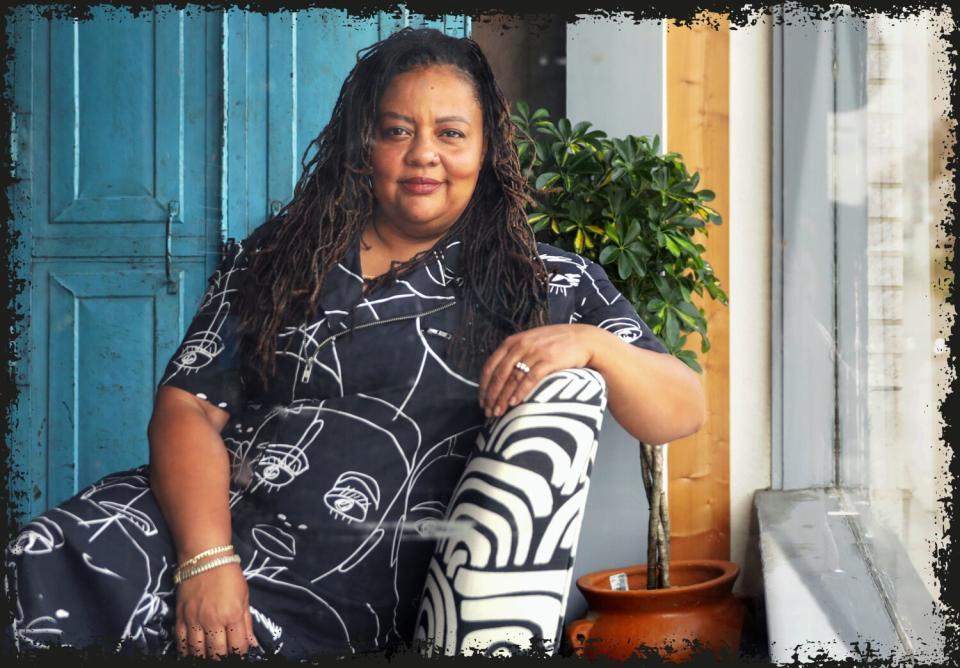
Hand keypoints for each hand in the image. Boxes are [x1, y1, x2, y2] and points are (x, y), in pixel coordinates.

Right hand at [175, 561, 258, 659]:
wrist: (204, 557)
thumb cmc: (229, 575)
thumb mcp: (244, 597)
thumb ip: (247, 623)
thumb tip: (252, 644)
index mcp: (232, 615)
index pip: (238, 646)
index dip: (240, 654)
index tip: (240, 655)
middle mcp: (213, 621)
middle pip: (217, 653)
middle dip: (222, 659)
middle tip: (224, 658)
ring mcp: (195, 620)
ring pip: (198, 650)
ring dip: (204, 657)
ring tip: (209, 657)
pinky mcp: (181, 617)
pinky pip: (181, 641)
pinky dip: (185, 651)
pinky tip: (190, 654)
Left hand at [478, 324, 598, 416]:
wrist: (584, 339)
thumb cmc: (556, 344)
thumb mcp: (531, 342)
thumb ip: (515, 354)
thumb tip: (499, 377)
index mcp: (513, 341)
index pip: (491, 365)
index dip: (484, 385)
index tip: (482, 401)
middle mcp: (521, 345)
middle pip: (499, 374)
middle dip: (491, 396)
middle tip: (488, 412)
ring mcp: (535, 352)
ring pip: (512, 378)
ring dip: (503, 398)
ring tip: (498, 412)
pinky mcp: (549, 360)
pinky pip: (530, 379)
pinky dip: (521, 392)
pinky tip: (515, 403)